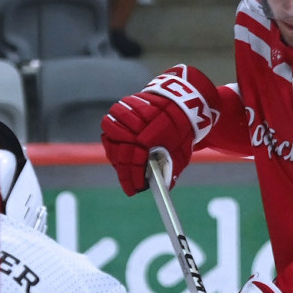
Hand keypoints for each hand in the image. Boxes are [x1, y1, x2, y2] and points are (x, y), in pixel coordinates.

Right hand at [100, 65, 222, 194]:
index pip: (134, 162)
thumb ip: (171, 169)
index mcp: (150, 137)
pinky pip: (110, 121)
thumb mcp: (181, 152)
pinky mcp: (124, 104)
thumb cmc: (181, 130)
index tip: (134, 190)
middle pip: (121, 153)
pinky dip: (113, 135)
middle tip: (129, 183)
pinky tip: (121, 145)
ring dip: (116, 153)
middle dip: (124, 172)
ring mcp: (129, 113)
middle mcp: (137, 125)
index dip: (133, 179)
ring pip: (111, 136)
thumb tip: (163, 187)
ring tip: (124, 164)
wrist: (182, 103)